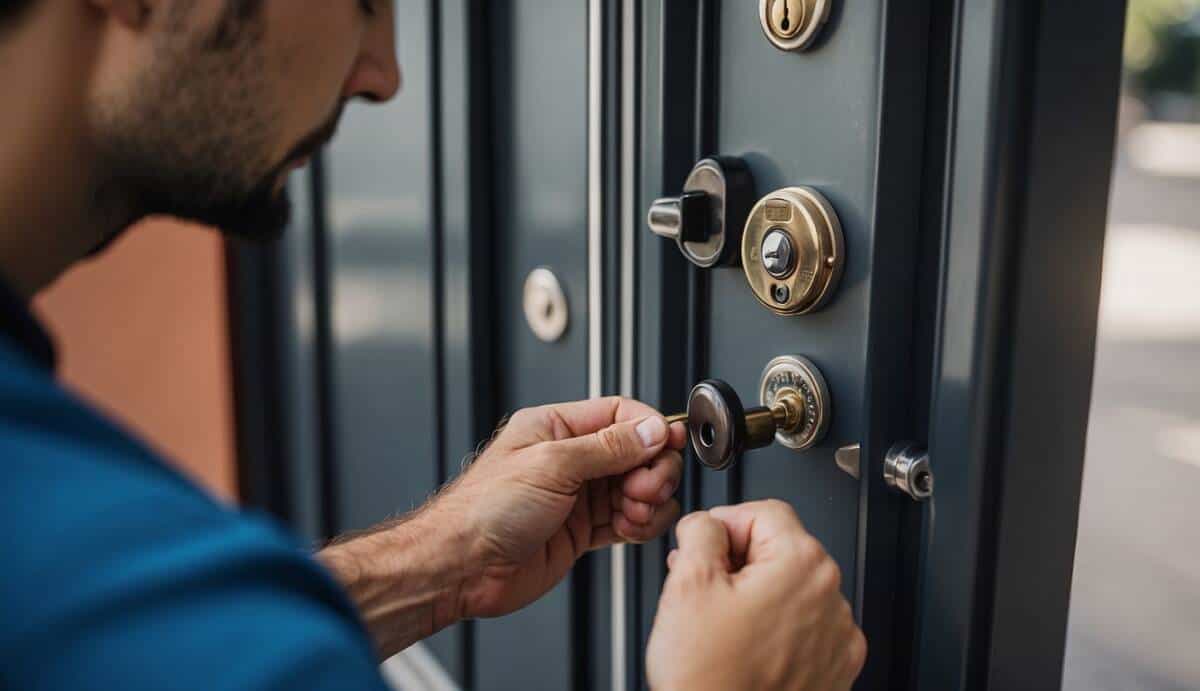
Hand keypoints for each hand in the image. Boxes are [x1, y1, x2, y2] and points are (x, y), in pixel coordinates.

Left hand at [439, 396, 685, 618]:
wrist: (462, 567)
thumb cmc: (484, 511)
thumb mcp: (551, 465)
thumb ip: (607, 447)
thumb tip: (650, 430)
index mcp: (556, 427)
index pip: (620, 413)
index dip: (650, 428)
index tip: (668, 445)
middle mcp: (571, 458)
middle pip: (637, 452)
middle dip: (653, 470)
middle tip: (644, 489)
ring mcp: (580, 495)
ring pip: (639, 487)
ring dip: (648, 501)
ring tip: (632, 513)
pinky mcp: (584, 530)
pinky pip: (630, 519)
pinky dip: (640, 524)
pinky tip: (629, 529)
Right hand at [646, 500, 865, 690]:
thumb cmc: (710, 681)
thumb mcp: (687, 584)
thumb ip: (700, 531)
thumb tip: (706, 523)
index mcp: (803, 565)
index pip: (763, 512)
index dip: (722, 525)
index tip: (703, 547)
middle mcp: (831, 599)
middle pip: (779, 551)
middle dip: (735, 563)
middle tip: (700, 589)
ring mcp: (837, 639)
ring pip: (789, 592)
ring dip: (754, 598)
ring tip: (718, 628)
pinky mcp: (833, 670)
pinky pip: (802, 632)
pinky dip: (774, 633)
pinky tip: (742, 650)